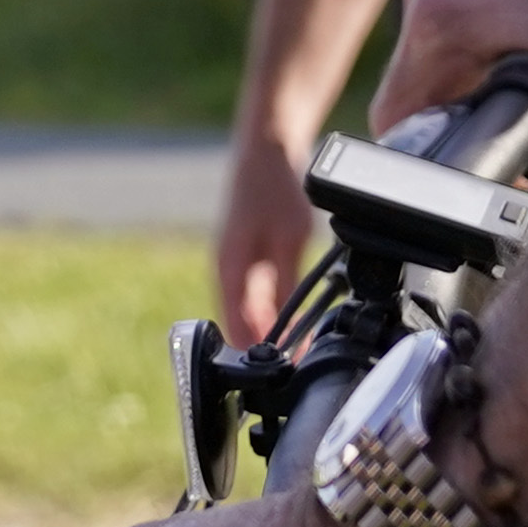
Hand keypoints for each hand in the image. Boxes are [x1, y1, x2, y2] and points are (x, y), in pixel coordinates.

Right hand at [214, 136, 318, 348]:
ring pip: (250, 310)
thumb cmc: (273, 188)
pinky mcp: (249, 253)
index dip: (252, 357)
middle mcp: (227, 269)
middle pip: (242, 323)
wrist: (268, 146)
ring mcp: (237, 261)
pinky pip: (258, 293)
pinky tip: (298, 317)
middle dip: (264, 348)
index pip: (233, 329)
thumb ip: (285, 287)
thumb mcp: (288, 241)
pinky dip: (274, 309)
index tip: (274, 380)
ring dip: (270, 330)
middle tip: (295, 369)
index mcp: (228, 269)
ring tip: (300, 349)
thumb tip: (288, 331)